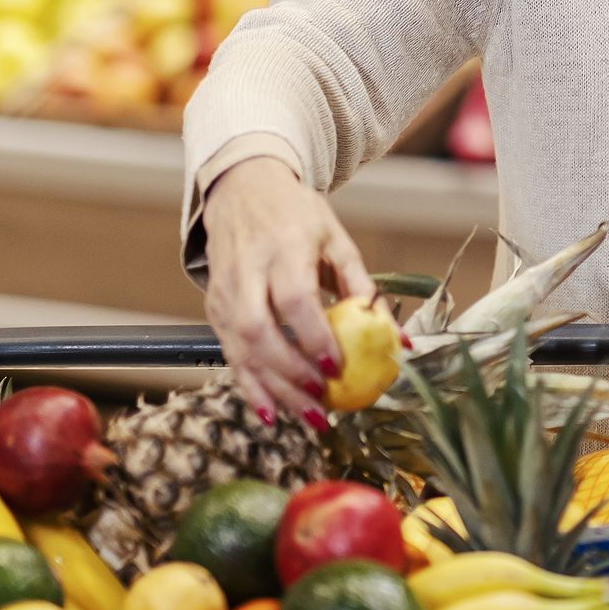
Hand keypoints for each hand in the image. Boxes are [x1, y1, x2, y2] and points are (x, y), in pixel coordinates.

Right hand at [200, 157, 376, 428]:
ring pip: (241, 349)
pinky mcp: (213, 309)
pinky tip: (272, 414)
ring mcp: (225, 292)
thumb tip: (395, 335)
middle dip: (291, 372)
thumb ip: (362, 285)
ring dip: (274, 389)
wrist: (241, 191)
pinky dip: (250, 387)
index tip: (337, 366)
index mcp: (284, 247)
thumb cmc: (296, 215)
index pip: (293, 298)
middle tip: (324, 400)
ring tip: (309, 418)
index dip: (313, 336)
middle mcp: (247, 271)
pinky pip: (229, 354)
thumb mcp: (336, 239)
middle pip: (260, 330)